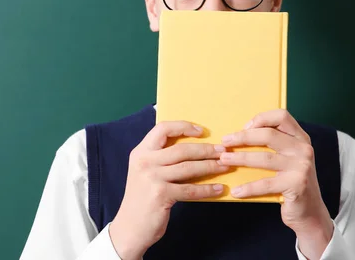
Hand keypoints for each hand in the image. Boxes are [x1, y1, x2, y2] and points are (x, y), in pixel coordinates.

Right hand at [110, 121, 228, 259]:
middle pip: (181, 149)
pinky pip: (190, 189)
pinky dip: (207, 189)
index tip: (202, 131)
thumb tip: (193, 148)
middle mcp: (144, 162)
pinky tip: (219, 189)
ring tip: (225, 166)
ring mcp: (152, 178)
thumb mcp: (144, 171)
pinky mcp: (160, 195)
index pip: (163, 128)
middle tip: (223, 150)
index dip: (183, 126)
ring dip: (210, 166)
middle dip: (205, 149)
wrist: (129, 227)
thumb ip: (160, 158)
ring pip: (188, 167)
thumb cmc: (142, 198)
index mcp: (140, 152)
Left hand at [218, 109, 333, 258]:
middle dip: (243, 137)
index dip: (261, 118)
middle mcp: (304, 149)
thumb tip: (237, 134)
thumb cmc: (290, 180)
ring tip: (223, 160)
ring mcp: (302, 166)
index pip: (281, 116)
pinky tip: (236, 191)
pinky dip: (248, 188)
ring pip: (264, 158)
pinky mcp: (297, 185)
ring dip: (240, 158)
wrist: (310, 211)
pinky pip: (266, 183)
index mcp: (300, 137)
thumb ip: (272, 143)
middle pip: (269, 135)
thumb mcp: (286, 157)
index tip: (244, 127)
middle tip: (224, 142)